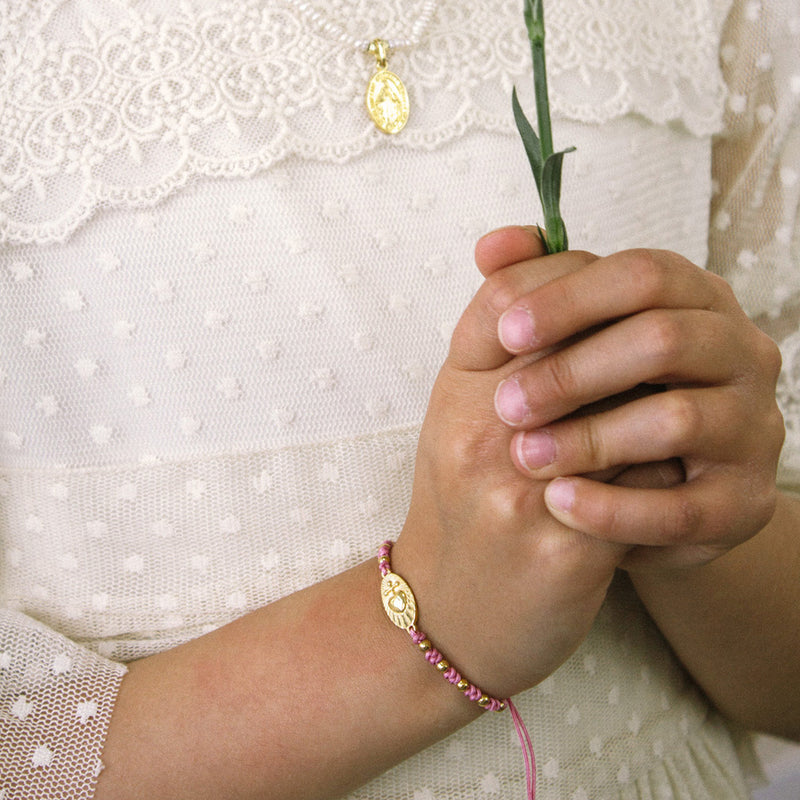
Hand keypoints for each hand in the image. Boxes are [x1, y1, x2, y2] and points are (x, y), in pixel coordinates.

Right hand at [392, 230, 627, 700]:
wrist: (444, 611)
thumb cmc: (460, 503)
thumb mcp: (457, 410)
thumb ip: (490, 334)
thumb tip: (529, 240)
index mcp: (456, 392)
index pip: (514, 293)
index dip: (569, 283)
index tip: (599, 305)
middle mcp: (483, 434)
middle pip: (580, 338)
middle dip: (629, 337)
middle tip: (659, 348)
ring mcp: (523, 491)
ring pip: (634, 405)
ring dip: (661, 403)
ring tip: (667, 413)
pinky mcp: (567, 548)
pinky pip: (653, 484)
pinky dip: (670, 473)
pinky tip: (663, 480)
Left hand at [479, 227, 783, 571]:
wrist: (637, 490)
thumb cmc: (596, 401)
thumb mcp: (562, 343)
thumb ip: (528, 290)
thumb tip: (490, 247)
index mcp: (695, 300)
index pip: (643, 275)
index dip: (570, 299)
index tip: (507, 333)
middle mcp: (740, 353)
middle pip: (664, 338)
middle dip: (572, 371)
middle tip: (506, 405)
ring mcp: (751, 428)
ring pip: (677, 419)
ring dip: (589, 438)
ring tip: (525, 456)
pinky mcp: (745, 501)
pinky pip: (683, 508)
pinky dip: (613, 507)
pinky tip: (559, 501)